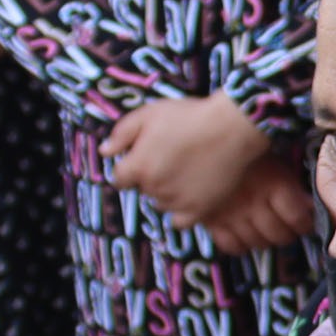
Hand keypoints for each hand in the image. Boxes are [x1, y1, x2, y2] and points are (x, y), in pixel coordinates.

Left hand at [105, 93, 271, 225]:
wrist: (231, 128)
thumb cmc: (189, 116)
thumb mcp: (149, 114)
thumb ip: (122, 133)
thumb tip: (104, 151)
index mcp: (138, 166)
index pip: (120, 178)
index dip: (130, 167)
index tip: (145, 157)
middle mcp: (154, 188)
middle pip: (143, 190)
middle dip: (151, 176)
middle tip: (171, 158)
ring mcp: (176, 202)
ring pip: (160, 204)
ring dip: (166, 192)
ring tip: (185, 171)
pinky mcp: (198, 210)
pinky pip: (179, 222)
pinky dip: (180, 212)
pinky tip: (188, 195)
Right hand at [203, 147, 318, 255]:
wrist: (205, 142)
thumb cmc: (247, 149)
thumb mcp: (275, 160)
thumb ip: (292, 186)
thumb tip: (309, 207)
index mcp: (273, 183)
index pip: (297, 218)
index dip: (304, 224)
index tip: (305, 223)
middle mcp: (254, 202)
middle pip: (278, 234)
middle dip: (287, 234)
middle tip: (286, 229)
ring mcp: (231, 213)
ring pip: (256, 242)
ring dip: (266, 241)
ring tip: (266, 232)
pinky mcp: (210, 220)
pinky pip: (231, 245)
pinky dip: (241, 245)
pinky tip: (244, 236)